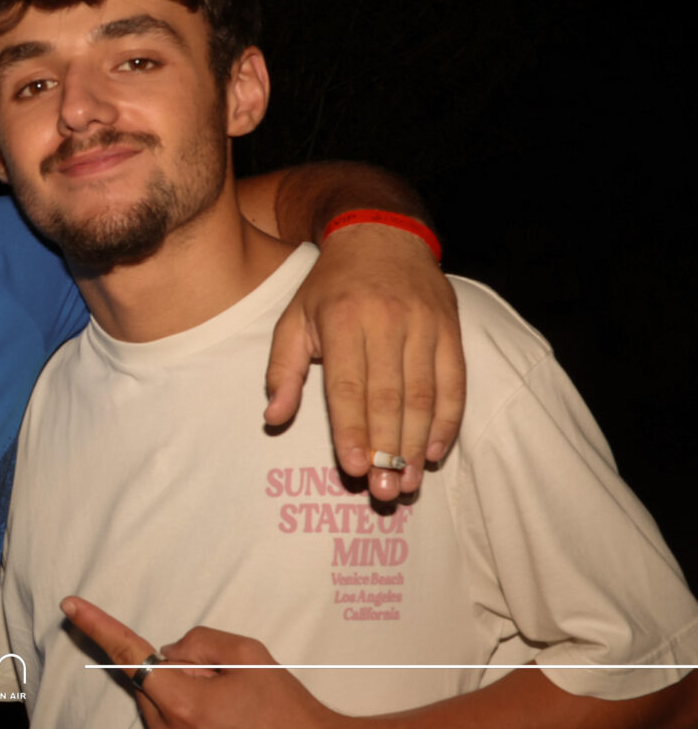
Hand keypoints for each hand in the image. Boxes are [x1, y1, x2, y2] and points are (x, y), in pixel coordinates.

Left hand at [62, 597, 351, 728]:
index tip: (70, 607)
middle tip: (222, 683)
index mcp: (185, 705)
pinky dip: (189, 727)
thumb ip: (197, 643)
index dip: (97, 627)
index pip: (130, 656)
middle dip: (175, 675)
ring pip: (159, 713)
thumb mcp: (248, 653)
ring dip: (182, 702)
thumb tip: (168, 655)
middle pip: (149, 686)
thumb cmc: (288, 708)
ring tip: (231, 713)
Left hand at [264, 223, 464, 499]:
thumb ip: (282, 369)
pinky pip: (455, 382)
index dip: (352, 429)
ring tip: (408, 484)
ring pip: (424, 395)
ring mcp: (424, 325)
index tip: (352, 467)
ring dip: (417, 444)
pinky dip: (448, 420)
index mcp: (343, 319)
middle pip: (390, 397)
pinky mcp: (451, 330)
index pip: (349, 385)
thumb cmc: (330, 287)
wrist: (382, 236)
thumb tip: (273, 417)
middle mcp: (387, 321)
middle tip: (383, 492)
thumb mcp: (294, 318)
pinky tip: (435, 451)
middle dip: (386, 449)